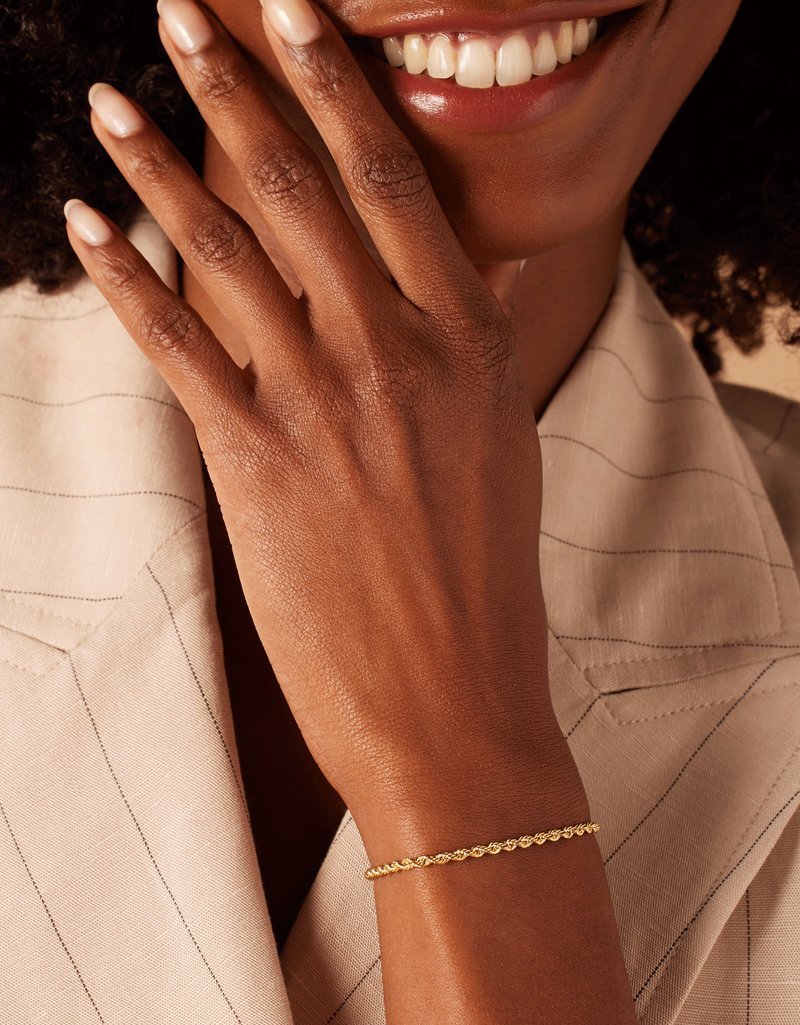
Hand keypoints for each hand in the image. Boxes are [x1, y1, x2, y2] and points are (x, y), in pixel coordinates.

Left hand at [64, 0, 568, 823]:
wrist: (454, 706)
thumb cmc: (483, 586)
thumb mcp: (505, 450)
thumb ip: (484, 350)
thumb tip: (486, 276)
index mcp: (471, 343)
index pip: (395, 181)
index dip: (335, 88)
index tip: (295, 21)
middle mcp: (399, 352)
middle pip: (304, 187)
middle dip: (236, 88)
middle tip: (184, 15)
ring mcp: (327, 404)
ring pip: (229, 252)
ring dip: (157, 164)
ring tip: (110, 98)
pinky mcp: (258, 464)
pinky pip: (177, 346)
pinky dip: (123, 280)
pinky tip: (83, 228)